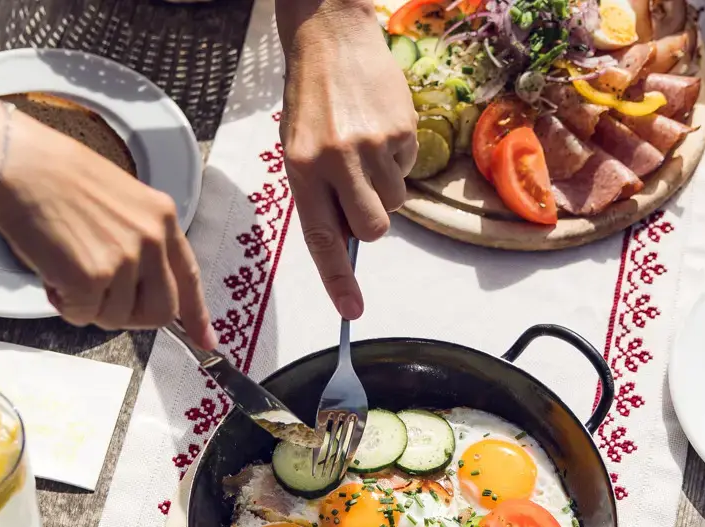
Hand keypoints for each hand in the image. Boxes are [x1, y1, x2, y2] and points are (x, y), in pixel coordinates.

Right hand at [0, 114, 214, 348]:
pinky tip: (52, 272)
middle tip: (100, 298)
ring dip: (88, 304)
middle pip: (160, 311)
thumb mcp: (119, 200)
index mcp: (162, 217)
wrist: (18, 165)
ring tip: (66, 266)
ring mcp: (124, 259)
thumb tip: (139, 285)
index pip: (188, 276)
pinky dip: (64, 304)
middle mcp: (151, 239)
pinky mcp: (92, 278)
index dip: (196, 315)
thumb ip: (138, 239)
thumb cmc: (55, 177)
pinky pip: (83, 316)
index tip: (205, 340)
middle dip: (130, 315)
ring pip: (117, 318)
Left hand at [279, 0, 417, 319]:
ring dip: (384, 187)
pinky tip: (378, 129)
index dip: (338, 279)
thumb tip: (346, 236)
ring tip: (364, 149)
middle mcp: (337, 160)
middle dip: (371, 224)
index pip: (322, 237)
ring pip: (394, 203)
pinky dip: (396, 158)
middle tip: (359, 195)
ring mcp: (373, 146)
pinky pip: (407, 169)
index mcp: (302, 168)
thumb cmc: (311, 98)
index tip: (352, 310)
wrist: (333, 38)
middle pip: (371, 229)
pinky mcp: (402, 131)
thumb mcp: (297, 148)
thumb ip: (319, 192)